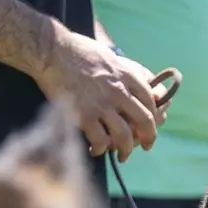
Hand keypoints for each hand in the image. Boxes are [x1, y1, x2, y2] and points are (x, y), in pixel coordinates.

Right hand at [33, 26, 169, 161]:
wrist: (52, 52)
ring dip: (126, 150)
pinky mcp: (85, 116)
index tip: (151, 123)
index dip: (155, 115)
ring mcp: (102, 105)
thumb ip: (123, 71)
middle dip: (149, 138)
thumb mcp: (109, 56)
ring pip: (125, 136)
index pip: (151, 100)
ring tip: (123, 156)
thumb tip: (136, 81)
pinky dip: (100, 149)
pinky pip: (100, 141)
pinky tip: (96, 150)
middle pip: (145, 121)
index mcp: (126, 75)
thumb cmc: (77, 51)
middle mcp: (119, 92)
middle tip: (147, 146)